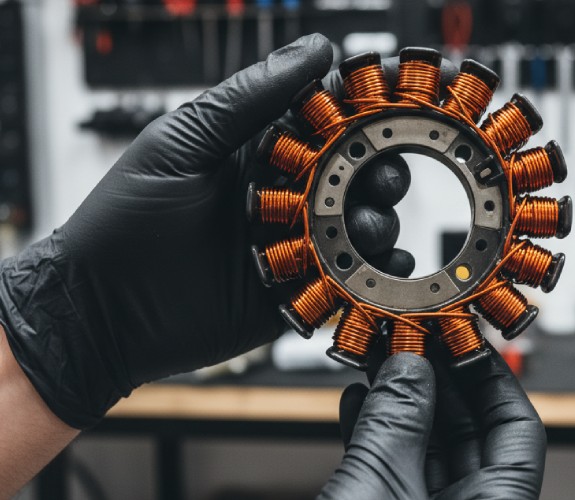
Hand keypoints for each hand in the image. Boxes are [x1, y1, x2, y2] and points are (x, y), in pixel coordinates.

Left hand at [0, 34, 410, 428]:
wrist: (101, 311)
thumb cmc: (127, 220)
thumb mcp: (183, 144)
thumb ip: (249, 99)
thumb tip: (314, 50)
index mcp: (260, 151)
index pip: (327, 120)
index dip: (365, 110)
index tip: (397, 102)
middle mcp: (284, 195)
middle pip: (355, 174)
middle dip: (380, 170)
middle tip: (382, 176)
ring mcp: (292, 245)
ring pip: (359, 228)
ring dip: (377, 223)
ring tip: (365, 230)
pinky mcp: (296, 293)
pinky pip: (349, 281)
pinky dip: (374, 277)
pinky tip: (384, 269)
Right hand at [321, 349, 546, 498]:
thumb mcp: (379, 484)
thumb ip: (396, 421)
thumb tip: (410, 366)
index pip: (518, 429)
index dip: (494, 375)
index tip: (467, 338)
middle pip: (468, 431)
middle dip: (435, 378)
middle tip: (413, 338)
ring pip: (424, 445)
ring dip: (399, 399)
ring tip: (380, 357)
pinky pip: (392, 466)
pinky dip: (375, 432)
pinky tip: (358, 400)